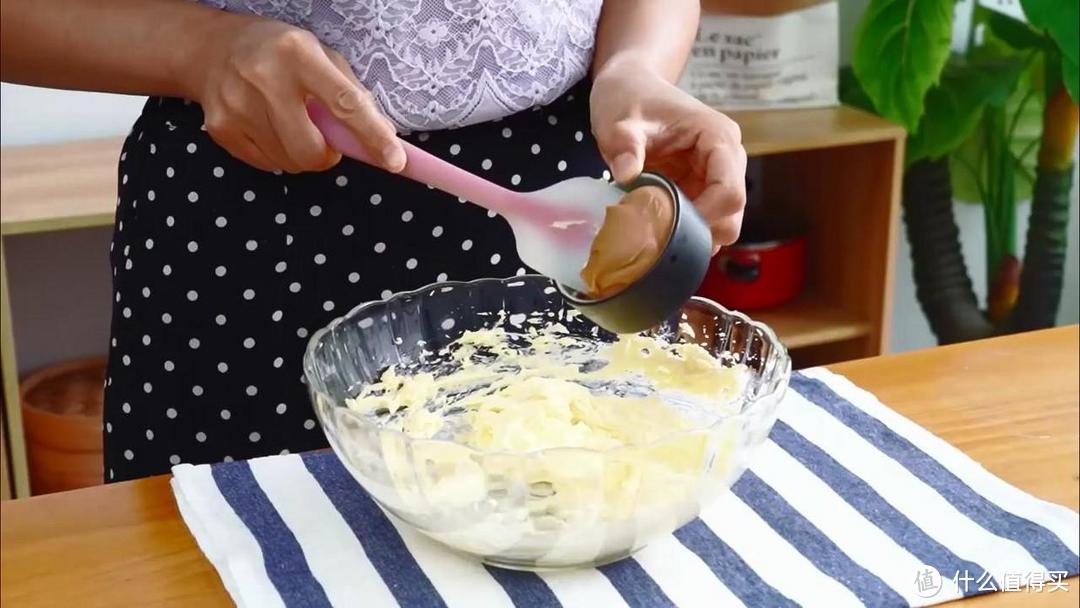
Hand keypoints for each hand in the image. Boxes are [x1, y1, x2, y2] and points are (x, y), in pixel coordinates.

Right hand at [186, 17, 403, 172]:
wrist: (211, 50)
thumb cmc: (280, 53)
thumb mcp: (321, 56)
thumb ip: (353, 94)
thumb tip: (385, 137)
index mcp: (298, 54)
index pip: (345, 104)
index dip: (372, 136)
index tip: (394, 161)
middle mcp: (265, 78)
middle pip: (311, 149)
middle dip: (327, 155)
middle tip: (326, 140)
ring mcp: (238, 105)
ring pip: (290, 162)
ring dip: (302, 154)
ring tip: (292, 125)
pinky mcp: (221, 128)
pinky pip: (268, 165)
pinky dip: (279, 156)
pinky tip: (270, 128)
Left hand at [590, 58, 746, 251]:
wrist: (630, 88)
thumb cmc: (629, 99)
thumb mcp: (619, 121)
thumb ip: (625, 146)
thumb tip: (627, 175)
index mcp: (719, 138)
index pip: (729, 191)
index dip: (704, 217)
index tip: (667, 227)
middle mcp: (728, 159)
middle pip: (733, 213)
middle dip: (700, 231)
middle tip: (660, 237)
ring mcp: (717, 176)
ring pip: (722, 223)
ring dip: (692, 235)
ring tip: (656, 233)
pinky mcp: (702, 189)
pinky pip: (704, 221)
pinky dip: (685, 232)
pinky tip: (657, 230)